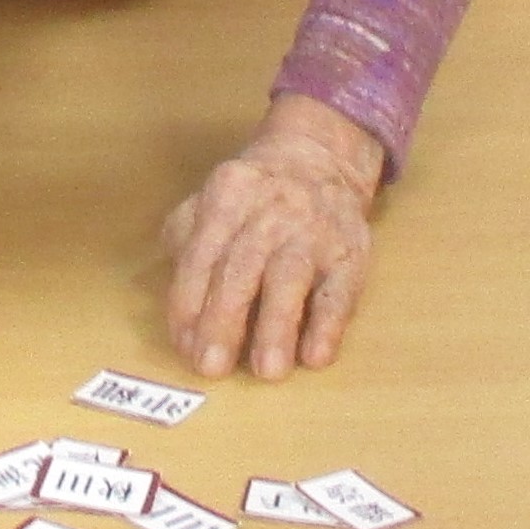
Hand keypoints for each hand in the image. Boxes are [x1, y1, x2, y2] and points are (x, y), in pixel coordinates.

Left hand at [162, 92, 382, 379]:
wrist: (321, 157)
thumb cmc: (254, 196)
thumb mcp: (211, 199)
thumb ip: (185, 241)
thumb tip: (178, 306)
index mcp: (227, 197)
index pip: (200, 255)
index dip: (188, 304)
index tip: (184, 346)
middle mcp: (269, 211)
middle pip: (241, 268)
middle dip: (224, 321)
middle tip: (212, 368)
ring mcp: (314, 231)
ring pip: (290, 278)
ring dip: (277, 327)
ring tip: (267, 371)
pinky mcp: (351, 251)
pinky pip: (339, 291)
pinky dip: (328, 325)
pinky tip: (315, 357)